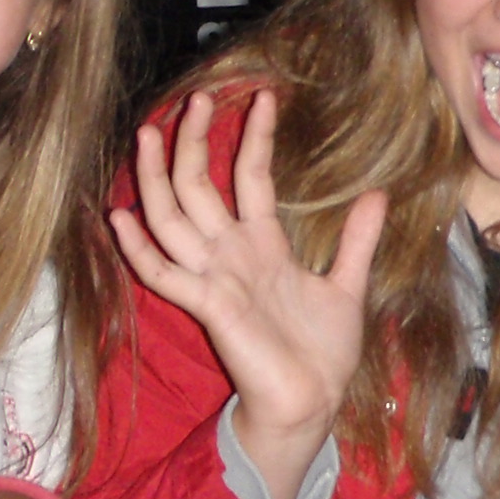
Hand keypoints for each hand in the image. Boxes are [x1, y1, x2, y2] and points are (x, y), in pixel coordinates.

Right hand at [110, 90, 387, 498]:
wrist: (313, 402)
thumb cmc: (323, 353)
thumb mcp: (348, 286)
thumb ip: (357, 241)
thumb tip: (378, 194)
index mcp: (262, 246)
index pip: (251, 177)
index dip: (254, 138)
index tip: (262, 96)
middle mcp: (231, 255)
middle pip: (200, 187)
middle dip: (194, 143)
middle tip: (193, 97)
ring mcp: (216, 277)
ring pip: (173, 218)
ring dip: (157, 178)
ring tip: (148, 134)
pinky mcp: (209, 306)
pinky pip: (164, 274)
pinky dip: (141, 249)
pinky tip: (122, 217)